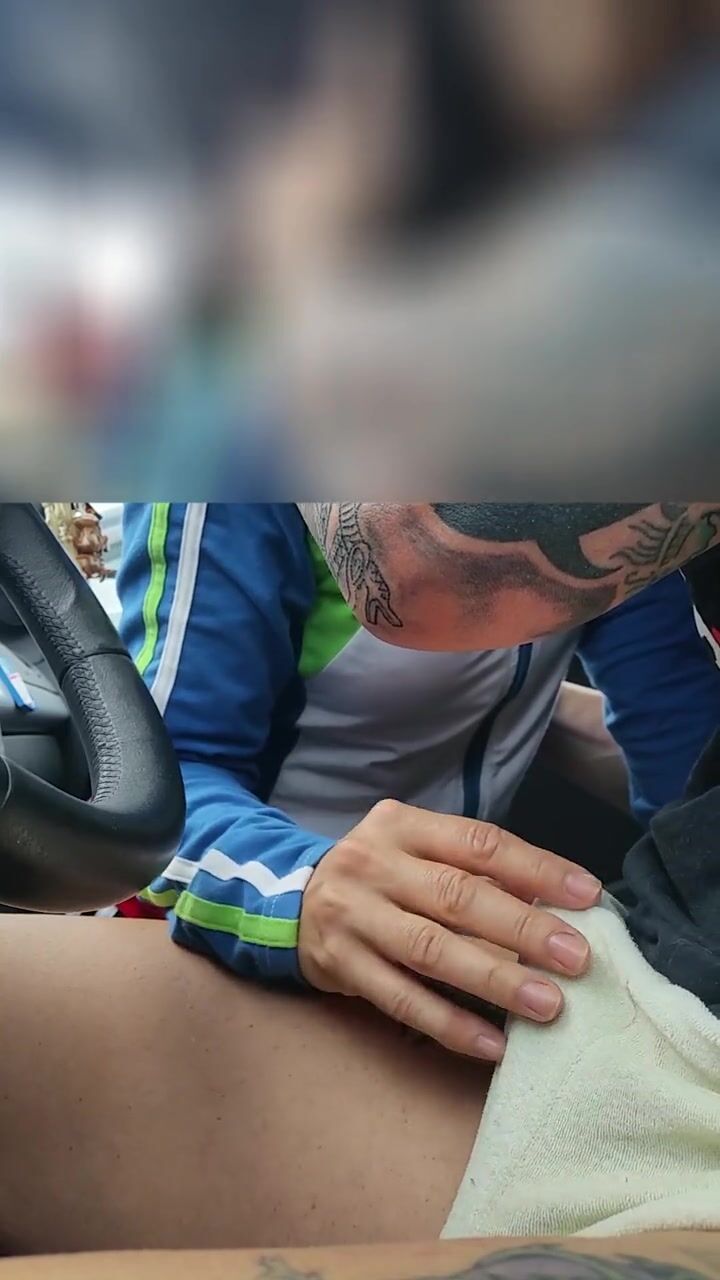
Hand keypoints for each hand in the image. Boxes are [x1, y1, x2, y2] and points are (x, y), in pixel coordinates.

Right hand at [298, 800, 599, 1060]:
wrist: (289, 901)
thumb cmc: (379, 876)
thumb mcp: (413, 849)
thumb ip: (469, 869)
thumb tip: (556, 903)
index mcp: (402, 826)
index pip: (479, 843)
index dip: (537, 869)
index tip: (589, 896)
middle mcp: (374, 864)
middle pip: (458, 897)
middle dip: (524, 929)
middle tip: (578, 959)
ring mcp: (353, 915)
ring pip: (431, 950)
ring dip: (495, 979)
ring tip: (548, 1004)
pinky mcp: (340, 965)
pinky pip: (401, 999)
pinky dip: (450, 1024)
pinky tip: (493, 1042)